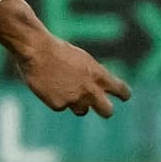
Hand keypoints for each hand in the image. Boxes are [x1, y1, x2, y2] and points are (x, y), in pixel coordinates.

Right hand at [16, 37, 132, 118]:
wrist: (36, 51)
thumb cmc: (58, 50)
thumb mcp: (82, 59)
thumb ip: (92, 75)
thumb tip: (97, 89)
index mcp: (98, 75)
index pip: (121, 90)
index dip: (123, 94)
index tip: (123, 96)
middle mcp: (90, 90)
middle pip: (107, 111)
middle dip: (106, 110)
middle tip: (103, 108)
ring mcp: (74, 100)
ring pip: (81, 110)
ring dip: (76, 103)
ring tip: (63, 87)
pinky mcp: (59, 105)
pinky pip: (61, 107)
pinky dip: (56, 99)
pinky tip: (48, 86)